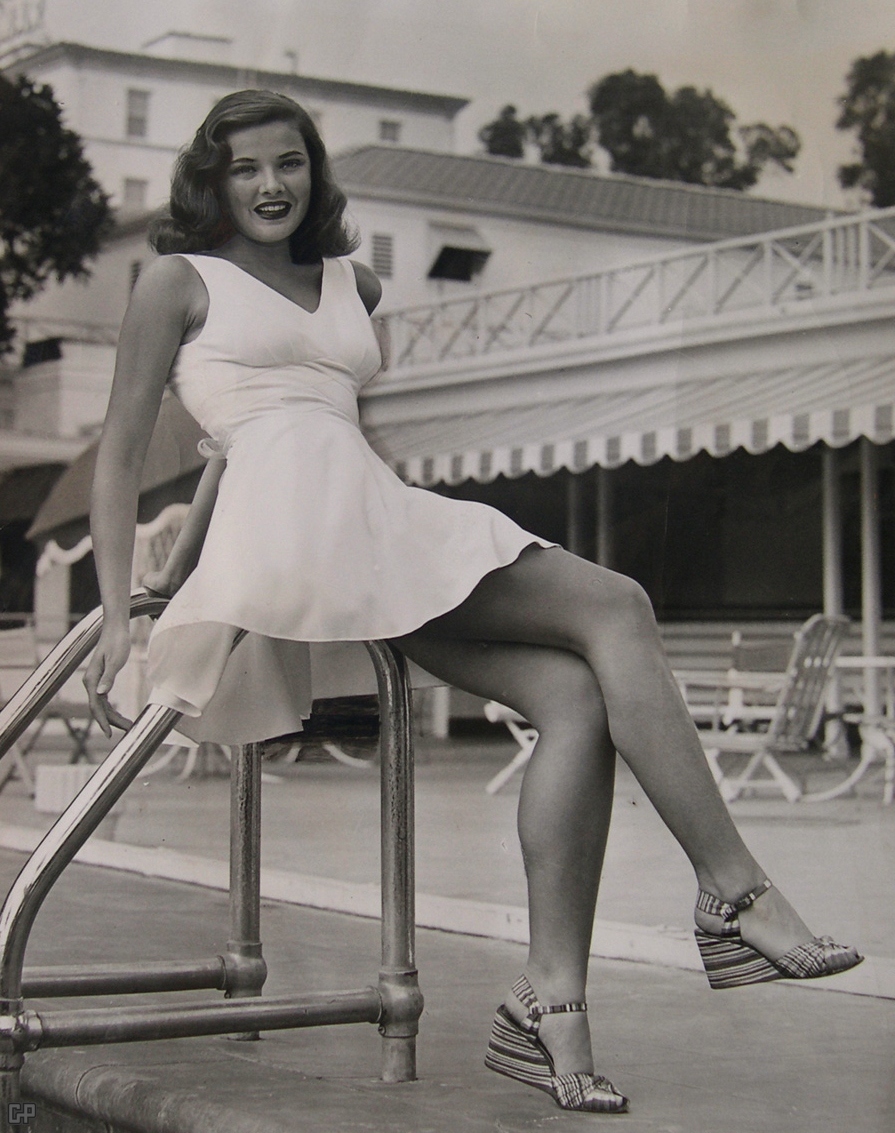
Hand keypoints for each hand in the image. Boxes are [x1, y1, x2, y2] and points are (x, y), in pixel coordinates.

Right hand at [84, 622, 134, 736]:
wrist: (115, 629)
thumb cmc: (117, 642)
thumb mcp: (116, 660)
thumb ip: (108, 677)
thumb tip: (101, 693)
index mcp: (92, 679)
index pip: (96, 706)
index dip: (102, 721)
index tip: (109, 734)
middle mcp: (91, 682)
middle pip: (99, 708)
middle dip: (112, 722)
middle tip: (128, 730)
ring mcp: (95, 681)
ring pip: (102, 705)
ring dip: (113, 717)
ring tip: (128, 726)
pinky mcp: (102, 678)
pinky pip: (104, 699)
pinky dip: (111, 709)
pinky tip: (119, 715)